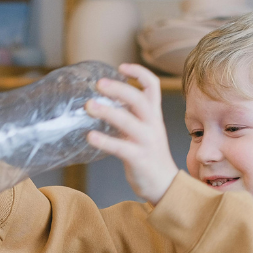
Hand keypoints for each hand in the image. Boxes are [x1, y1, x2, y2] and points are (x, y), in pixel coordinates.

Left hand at [85, 64, 178, 204]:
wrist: (164, 185)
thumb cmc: (149, 155)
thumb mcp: (143, 130)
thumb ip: (130, 116)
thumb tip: (104, 102)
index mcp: (154, 115)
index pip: (152, 86)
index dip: (139, 73)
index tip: (121, 67)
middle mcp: (153, 125)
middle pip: (140, 99)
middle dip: (120, 88)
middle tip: (98, 83)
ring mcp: (147, 142)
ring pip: (129, 121)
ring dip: (107, 111)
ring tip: (88, 106)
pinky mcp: (139, 159)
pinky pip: (121, 148)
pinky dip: (105, 141)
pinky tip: (90, 136)